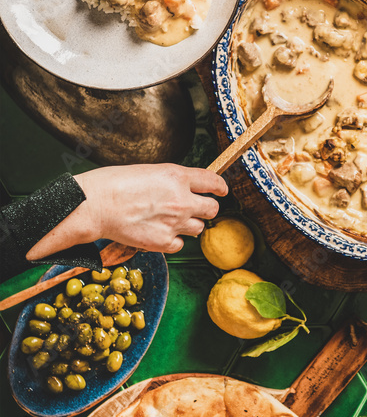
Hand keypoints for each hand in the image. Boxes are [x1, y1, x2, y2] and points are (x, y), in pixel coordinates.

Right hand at [26, 164, 227, 259]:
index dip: (220, 187)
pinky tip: (159, 233)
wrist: (95, 205)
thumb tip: (184, 188)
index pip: (213, 182)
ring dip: (189, 225)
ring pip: (198, 229)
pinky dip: (172, 241)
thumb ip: (172, 180)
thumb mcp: (150, 171)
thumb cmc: (114, 183)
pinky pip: (180, 245)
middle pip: (212, 209)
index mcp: (178, 176)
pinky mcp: (163, 242)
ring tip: (170, 221)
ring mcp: (174, 222)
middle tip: (195, 209)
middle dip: (206, 209)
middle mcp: (181, 199)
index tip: (221, 191)